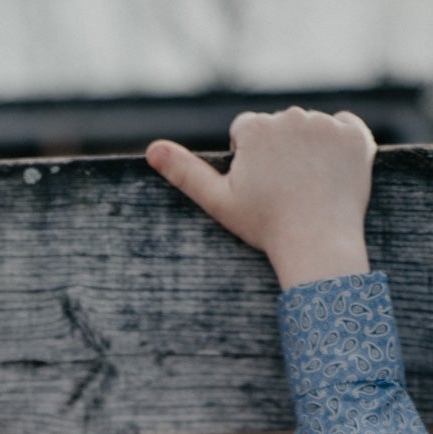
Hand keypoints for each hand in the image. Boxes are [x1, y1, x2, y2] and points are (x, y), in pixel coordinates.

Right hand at [145, 106, 375, 289]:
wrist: (317, 243)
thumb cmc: (264, 226)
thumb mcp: (218, 202)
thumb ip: (185, 172)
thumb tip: (151, 150)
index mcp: (256, 128)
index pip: (245, 132)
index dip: (247, 162)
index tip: (257, 189)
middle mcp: (292, 117)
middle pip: (278, 128)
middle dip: (278, 152)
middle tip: (282, 192)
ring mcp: (327, 125)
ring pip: (309, 129)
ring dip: (307, 150)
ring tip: (306, 187)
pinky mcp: (356, 135)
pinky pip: (343, 129)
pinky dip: (338, 148)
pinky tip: (330, 176)